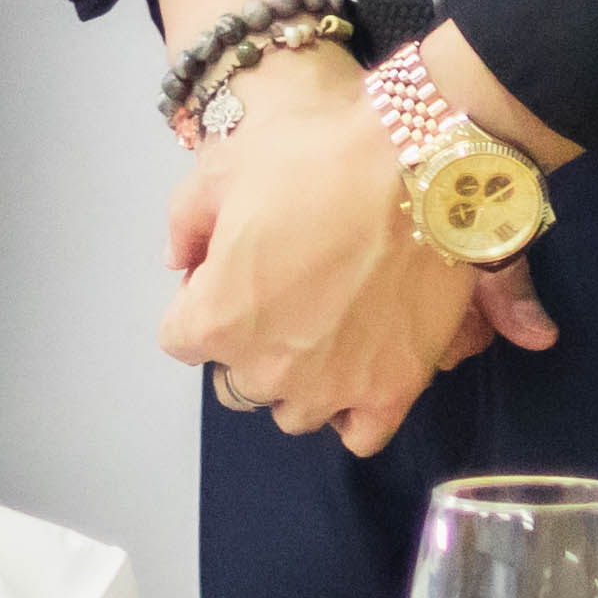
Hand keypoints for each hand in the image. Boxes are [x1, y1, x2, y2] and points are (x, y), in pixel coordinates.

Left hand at [154, 43, 560, 453]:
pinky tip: (359, 369)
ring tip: (324, 328)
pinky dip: (352, 412)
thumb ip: (185, 222)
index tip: (228, 270)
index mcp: (216, 319)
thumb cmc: (315, 161)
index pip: (179, 338)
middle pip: (235, 381)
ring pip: (293, 411)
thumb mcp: (223, 168)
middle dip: (246, 342)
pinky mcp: (392, 393)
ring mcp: (332, 389)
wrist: (419, 169)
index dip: (199, 300)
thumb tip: (178, 260)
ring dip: (297, 379)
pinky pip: (359, 435)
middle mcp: (266, 370)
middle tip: (282, 291)